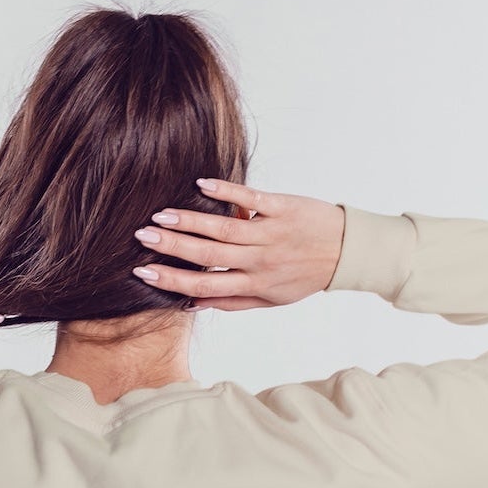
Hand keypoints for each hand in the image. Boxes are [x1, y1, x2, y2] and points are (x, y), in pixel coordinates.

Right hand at [130, 178, 345, 311]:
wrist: (346, 251)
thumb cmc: (304, 276)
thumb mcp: (271, 299)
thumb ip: (233, 301)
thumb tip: (194, 303)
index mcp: (253, 283)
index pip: (205, 285)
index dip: (172, 279)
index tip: (143, 272)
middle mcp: (259, 260)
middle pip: (208, 255)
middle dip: (172, 246)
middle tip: (142, 236)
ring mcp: (270, 232)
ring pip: (223, 228)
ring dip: (190, 220)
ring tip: (160, 214)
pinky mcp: (282, 207)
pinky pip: (250, 199)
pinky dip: (225, 192)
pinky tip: (201, 184)